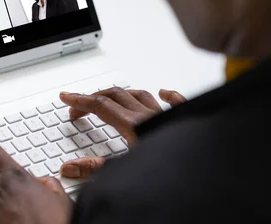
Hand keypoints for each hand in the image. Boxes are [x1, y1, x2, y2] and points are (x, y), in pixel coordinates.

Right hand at [58, 87, 185, 178]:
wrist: (203, 179)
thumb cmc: (168, 174)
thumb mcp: (124, 172)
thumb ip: (95, 169)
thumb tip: (70, 167)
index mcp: (133, 125)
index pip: (100, 106)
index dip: (80, 101)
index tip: (67, 98)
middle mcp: (150, 116)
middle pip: (115, 96)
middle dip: (93, 98)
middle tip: (78, 107)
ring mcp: (167, 117)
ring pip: (141, 96)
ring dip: (121, 95)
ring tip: (109, 98)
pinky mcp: (185, 122)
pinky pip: (176, 102)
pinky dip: (168, 95)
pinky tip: (164, 92)